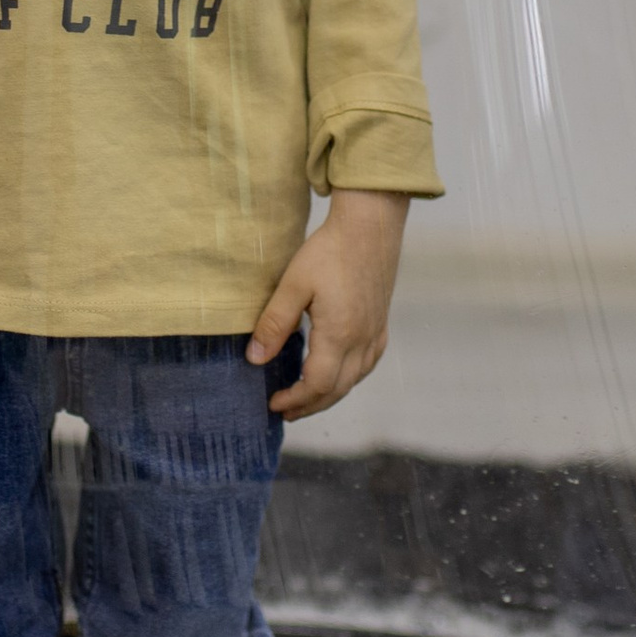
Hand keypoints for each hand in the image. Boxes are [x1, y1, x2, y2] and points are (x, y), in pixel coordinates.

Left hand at [247, 191, 408, 421]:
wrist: (369, 225)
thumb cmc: (330, 250)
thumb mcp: (293, 285)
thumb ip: (274, 324)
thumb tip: (254, 358)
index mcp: (339, 334)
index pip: (318, 385)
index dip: (296, 400)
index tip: (274, 403)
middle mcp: (362, 339)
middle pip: (338, 389)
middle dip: (311, 405)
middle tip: (286, 411)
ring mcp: (375, 331)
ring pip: (355, 379)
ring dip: (330, 394)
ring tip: (307, 397)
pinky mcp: (381, 321)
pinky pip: (368, 363)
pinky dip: (350, 377)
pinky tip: (339, 372)